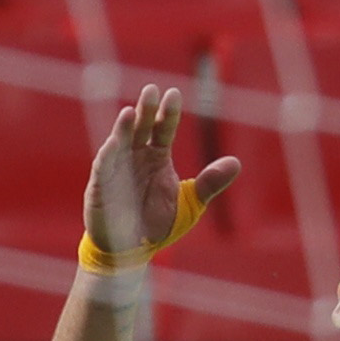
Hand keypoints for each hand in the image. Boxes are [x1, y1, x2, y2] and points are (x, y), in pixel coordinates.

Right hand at [85, 84, 240, 254]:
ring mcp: (118, 169)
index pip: (163, 129)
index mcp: (157, 157)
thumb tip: (237, 163)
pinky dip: (109, 154)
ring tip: (131, 112)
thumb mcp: (191, 203)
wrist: (136, 250)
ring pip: (121, 142)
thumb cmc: (159, 224)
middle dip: (146, 110)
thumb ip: (210, 183)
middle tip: (151, 90)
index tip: (173, 94)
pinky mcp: (102, 186)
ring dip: (124, 128)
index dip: (168, 113)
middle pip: (142, 128)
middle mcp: (136, 157)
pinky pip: (104, 166)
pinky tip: (115, 142)